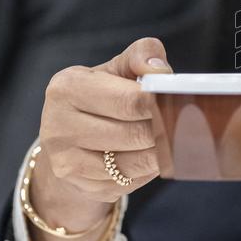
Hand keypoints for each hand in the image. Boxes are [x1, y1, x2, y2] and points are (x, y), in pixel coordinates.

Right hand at [34, 37, 172, 231]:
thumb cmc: (104, 95)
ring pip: (135, 162)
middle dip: (164, 130)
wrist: (72, 136)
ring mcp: (65, 160)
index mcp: (67, 87)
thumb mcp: (118, 67)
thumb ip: (142, 55)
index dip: (160, 104)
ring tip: (171, 139)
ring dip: (161, 153)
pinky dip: (147, 171)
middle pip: (135, 134)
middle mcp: (57, 125)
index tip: (178, 103)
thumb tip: (160, 71)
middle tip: (183, 124)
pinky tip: (149, 156)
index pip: (129, 101)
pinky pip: (129, 182)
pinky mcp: (80, 185)